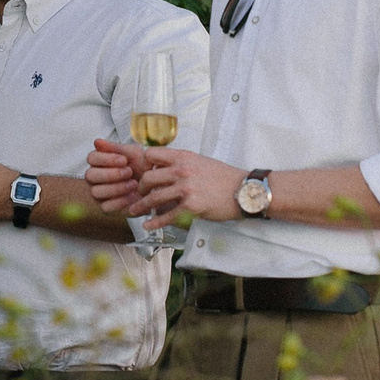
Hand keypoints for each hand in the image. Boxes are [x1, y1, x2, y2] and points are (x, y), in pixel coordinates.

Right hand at [84, 139, 152, 214]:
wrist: (155, 185)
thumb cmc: (140, 167)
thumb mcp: (132, 153)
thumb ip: (116, 147)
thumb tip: (97, 142)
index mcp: (99, 162)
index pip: (92, 158)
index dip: (106, 159)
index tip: (123, 160)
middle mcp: (95, 177)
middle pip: (90, 175)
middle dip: (111, 174)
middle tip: (129, 172)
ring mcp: (99, 193)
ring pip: (96, 191)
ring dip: (116, 188)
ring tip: (133, 184)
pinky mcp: (106, 207)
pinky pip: (106, 207)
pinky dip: (120, 201)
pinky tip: (132, 196)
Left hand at [133, 146, 248, 226]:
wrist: (244, 190)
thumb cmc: (224, 177)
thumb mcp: (200, 161)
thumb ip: (181, 163)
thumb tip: (163, 169)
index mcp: (183, 157)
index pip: (151, 154)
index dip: (143, 164)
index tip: (141, 172)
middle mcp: (182, 170)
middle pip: (148, 177)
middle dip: (140, 188)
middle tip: (138, 194)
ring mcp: (186, 188)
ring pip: (153, 197)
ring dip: (141, 206)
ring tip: (135, 211)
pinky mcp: (191, 206)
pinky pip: (167, 216)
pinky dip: (154, 223)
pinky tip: (148, 226)